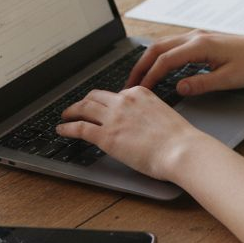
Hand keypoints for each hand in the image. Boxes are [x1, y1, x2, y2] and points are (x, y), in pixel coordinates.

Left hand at [56, 87, 204, 180]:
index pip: (116, 94)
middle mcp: (124, 100)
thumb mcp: (163, 115)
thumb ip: (147, 114)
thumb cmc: (179, 139)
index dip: (105, 102)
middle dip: (84, 102)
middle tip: (78, 108)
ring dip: (72, 111)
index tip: (100, 107)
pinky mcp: (106, 136)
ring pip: (84, 108)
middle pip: (96, 96)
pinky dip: (67, 127)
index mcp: (140, 93)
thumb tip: (140, 124)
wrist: (181, 149)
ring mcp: (114, 117)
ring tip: (65, 116)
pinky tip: (62, 129)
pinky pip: (80, 127)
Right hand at [125, 30, 243, 95]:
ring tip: (138, 79)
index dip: (150, 76)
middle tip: (129, 86)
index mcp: (201, 45)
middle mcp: (195, 37)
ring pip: (163, 45)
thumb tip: (178, 88)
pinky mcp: (200, 41)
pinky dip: (160, 58)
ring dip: (148, 61)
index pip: (166, 60)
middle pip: (158, 48)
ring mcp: (197, 37)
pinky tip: (157, 71)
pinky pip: (173, 47)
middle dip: (140, 66)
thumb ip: (203, 83)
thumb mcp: (230, 79)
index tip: (140, 91)